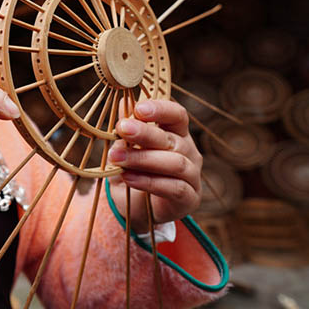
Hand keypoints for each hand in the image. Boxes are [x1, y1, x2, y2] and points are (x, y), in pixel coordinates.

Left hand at [107, 99, 202, 233]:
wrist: (136, 206)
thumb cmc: (134, 169)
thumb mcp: (126, 147)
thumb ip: (127, 127)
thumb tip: (123, 102)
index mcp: (176, 133)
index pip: (177, 115)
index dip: (161, 109)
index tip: (139, 109)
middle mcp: (189, 151)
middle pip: (171, 138)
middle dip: (145, 133)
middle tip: (121, 129)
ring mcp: (192, 175)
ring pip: (175, 163)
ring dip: (142, 159)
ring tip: (116, 158)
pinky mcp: (190, 198)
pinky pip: (174, 187)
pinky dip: (148, 181)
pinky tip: (128, 177)